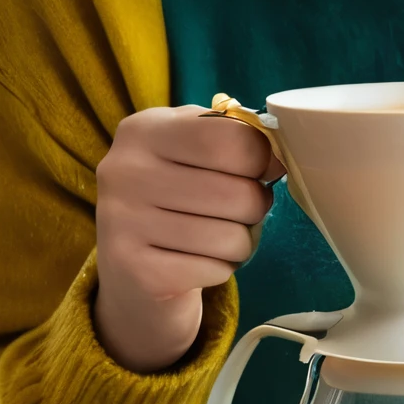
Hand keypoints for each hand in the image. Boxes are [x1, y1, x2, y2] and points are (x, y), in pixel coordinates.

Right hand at [94, 106, 273, 372]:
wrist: (129, 267)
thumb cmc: (176, 194)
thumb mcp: (191, 147)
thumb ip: (231, 136)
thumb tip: (279, 156)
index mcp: (144, 130)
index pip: (230, 139)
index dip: (263, 157)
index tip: (266, 168)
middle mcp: (125, 172)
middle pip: (237, 193)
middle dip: (256, 206)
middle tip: (243, 208)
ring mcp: (125, 225)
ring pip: (230, 238)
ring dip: (240, 241)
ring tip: (219, 236)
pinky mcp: (137, 273)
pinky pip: (215, 270)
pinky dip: (221, 269)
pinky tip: (198, 261)